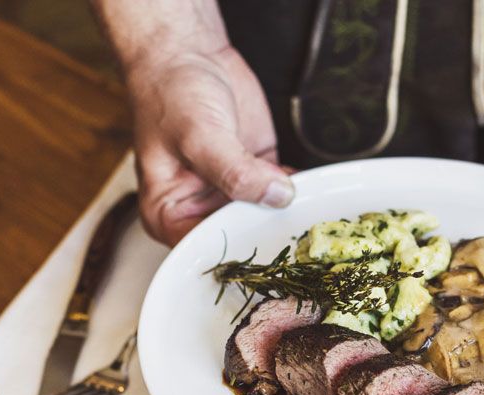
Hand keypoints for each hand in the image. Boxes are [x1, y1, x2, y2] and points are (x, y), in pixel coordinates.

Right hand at [127, 46, 294, 244]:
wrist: (188, 53)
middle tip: (301, 241)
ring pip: (265, 218)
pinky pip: (283, 193)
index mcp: (168, 215)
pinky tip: (314, 191)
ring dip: (288, 216)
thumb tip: (276, 195)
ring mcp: (231, 193)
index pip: (205, 250)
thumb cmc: (171, 95)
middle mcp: (200, 210)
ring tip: (313, 219)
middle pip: (238, 239)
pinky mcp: (257, 174)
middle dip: (268, 236)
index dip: (236, 251)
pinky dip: (299, 191)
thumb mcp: (199, 137)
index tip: (268, 248)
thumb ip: (235, 172)